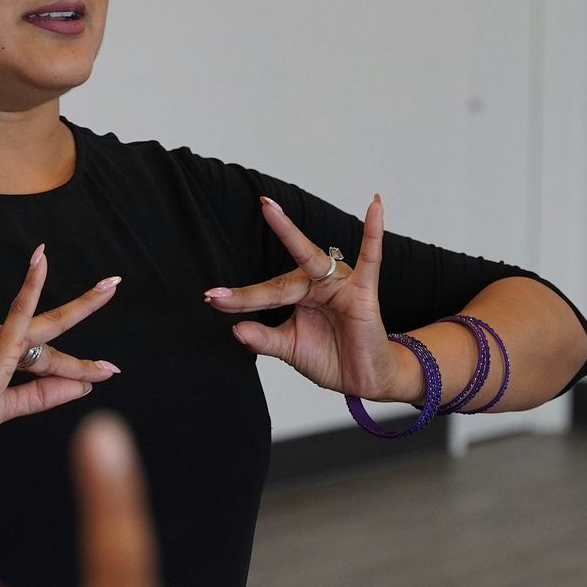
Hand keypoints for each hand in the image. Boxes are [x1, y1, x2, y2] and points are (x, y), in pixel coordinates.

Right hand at [0, 247, 121, 456]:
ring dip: (79, 340)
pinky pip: (17, 314)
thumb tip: (83, 387)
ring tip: (112, 307)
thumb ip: (44, 394)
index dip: (73, 367)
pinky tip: (41, 261)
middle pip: (46, 333)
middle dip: (85, 307)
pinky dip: (31, 288)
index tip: (105, 371)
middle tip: (115, 284)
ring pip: (44, 343)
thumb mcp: (6, 406)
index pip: (39, 353)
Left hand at [205, 194, 420, 401]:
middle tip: (217, 295)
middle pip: (281, 283)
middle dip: (251, 293)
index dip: (240, 300)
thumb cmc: (331, 357)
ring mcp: (341, 283)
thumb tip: (236, 330)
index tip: (212, 299)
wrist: (364, 379)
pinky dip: (372, 233)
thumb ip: (264, 339)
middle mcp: (319, 282)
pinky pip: (370, 258)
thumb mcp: (289, 348)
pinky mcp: (364, 290)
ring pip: (311, 260)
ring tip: (268, 210)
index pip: (266, 294)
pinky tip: (374, 207)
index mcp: (300, 293)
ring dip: (288, 234)